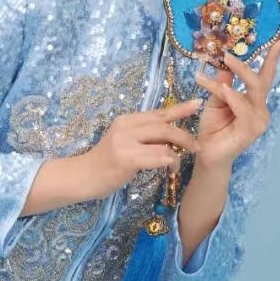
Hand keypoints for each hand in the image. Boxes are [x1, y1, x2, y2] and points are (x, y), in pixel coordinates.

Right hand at [86, 97, 202, 194]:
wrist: (81, 177)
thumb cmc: (105, 162)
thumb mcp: (122, 142)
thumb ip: (140, 134)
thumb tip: (167, 131)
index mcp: (126, 120)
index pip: (158, 113)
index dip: (179, 108)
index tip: (197, 103)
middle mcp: (126, 127)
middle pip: (164, 126)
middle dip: (185, 136)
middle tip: (197, 146)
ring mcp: (125, 143)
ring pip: (163, 141)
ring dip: (177, 153)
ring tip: (179, 164)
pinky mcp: (126, 159)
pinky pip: (157, 157)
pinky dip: (168, 161)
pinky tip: (170, 169)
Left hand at [190, 39, 279, 172]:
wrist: (206, 153)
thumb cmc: (212, 128)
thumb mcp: (215, 100)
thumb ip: (222, 83)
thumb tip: (224, 64)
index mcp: (254, 102)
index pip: (264, 78)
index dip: (272, 59)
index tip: (279, 40)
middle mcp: (260, 110)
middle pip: (259, 82)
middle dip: (243, 66)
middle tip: (226, 55)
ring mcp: (258, 121)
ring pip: (248, 93)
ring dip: (227, 83)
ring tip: (207, 77)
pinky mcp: (250, 131)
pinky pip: (243, 109)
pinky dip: (233, 98)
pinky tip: (223, 90)